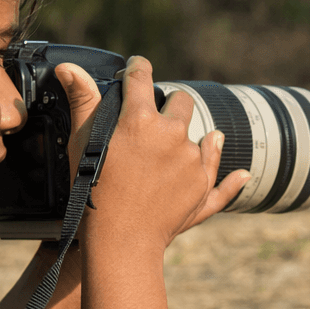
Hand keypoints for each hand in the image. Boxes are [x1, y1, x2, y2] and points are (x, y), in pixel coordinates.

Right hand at [56, 57, 248, 252]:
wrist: (121, 242)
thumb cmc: (93, 193)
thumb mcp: (81, 145)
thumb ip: (83, 101)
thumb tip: (69, 67)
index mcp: (140, 120)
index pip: (141, 79)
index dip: (137, 69)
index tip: (137, 66)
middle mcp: (172, 135)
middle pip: (181, 102)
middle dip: (170, 104)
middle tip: (156, 117)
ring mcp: (191, 161)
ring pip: (199, 135)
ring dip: (187, 138)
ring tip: (170, 152)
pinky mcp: (203, 185)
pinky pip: (217, 171)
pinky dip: (222, 170)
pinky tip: (240, 172)